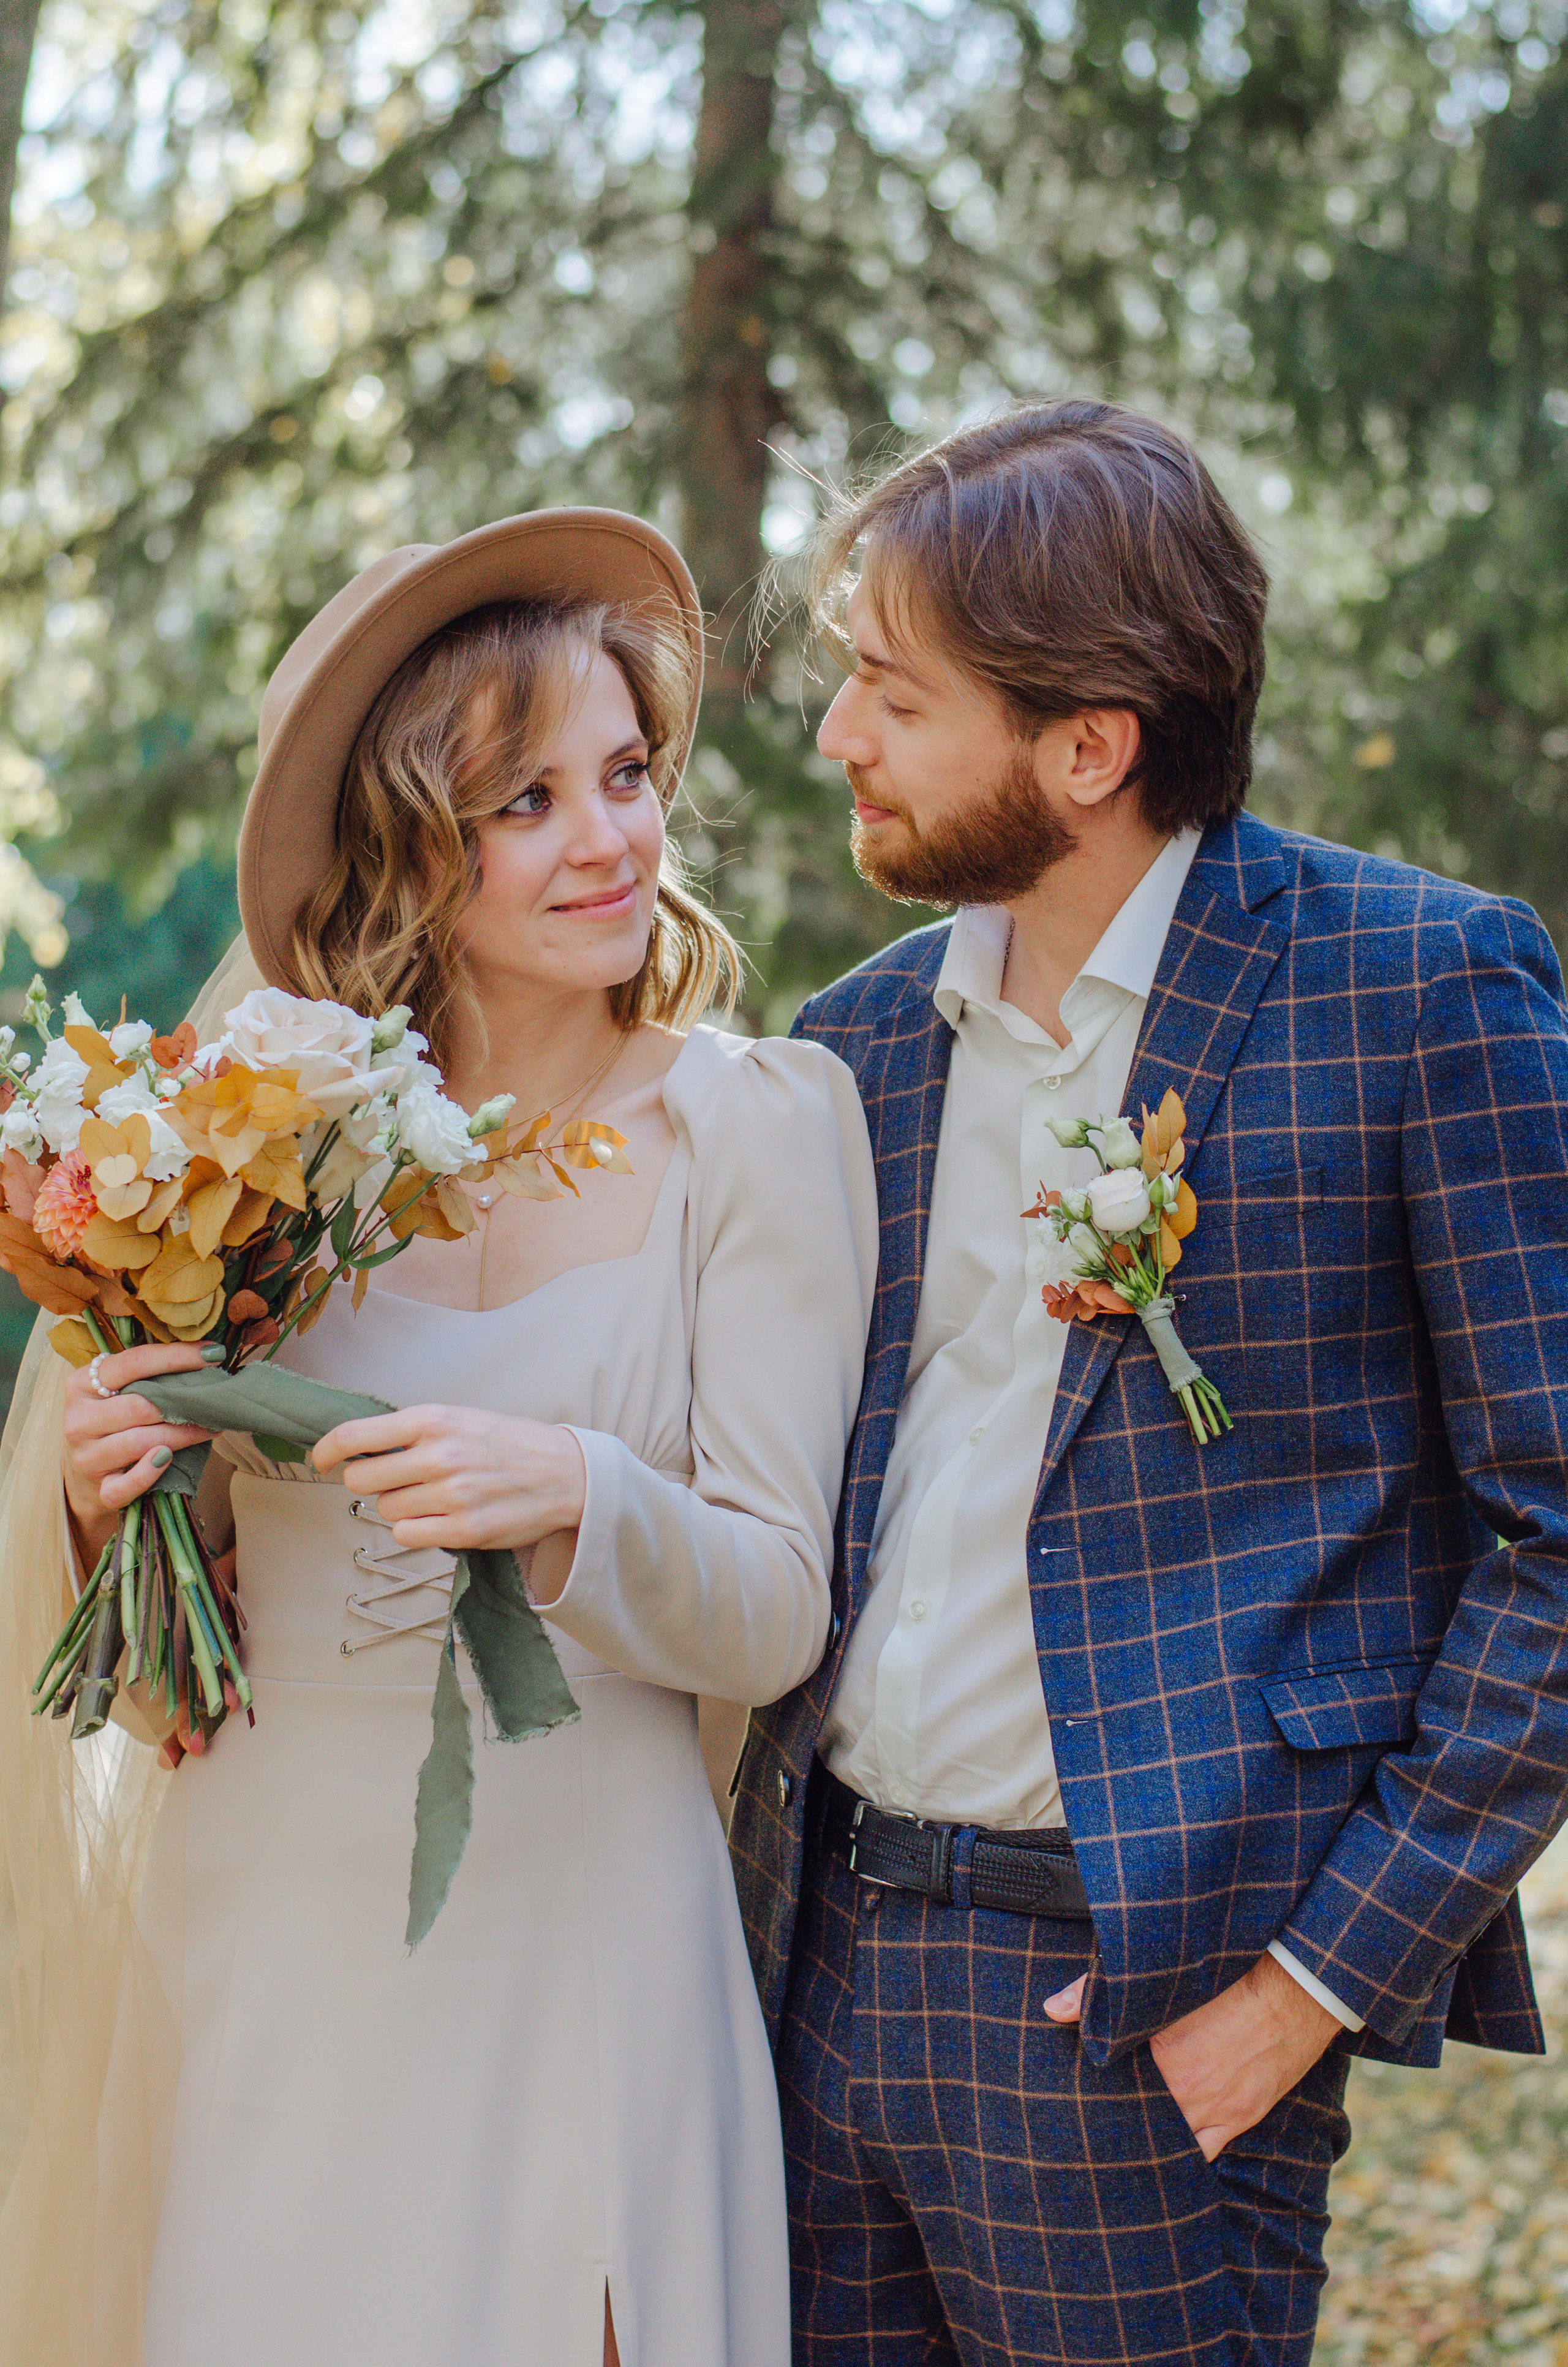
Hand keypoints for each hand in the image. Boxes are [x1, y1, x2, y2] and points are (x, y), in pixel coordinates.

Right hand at [63, 1340, 216, 1565]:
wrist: (85, 1479)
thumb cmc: (112, 1424)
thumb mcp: (116, 1393)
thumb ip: (146, 1376)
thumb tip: (205, 1355)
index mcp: (81, 1385)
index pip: (133, 1362)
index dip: (177, 1356)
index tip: (213, 1353)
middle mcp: (78, 1420)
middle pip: (140, 1405)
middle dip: (184, 1402)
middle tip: (215, 1400)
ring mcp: (86, 1457)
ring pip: (140, 1441)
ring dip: (182, 1435)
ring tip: (209, 1427)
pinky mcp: (99, 1489)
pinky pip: (128, 1484)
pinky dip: (150, 1472)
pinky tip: (168, 1459)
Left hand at [311, 1404, 587, 1570]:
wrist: (566, 1474)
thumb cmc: (509, 1444)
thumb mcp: (460, 1419)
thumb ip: (413, 1432)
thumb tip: (359, 1449)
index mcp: (433, 1420)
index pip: (356, 1436)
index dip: (327, 1450)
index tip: (320, 1459)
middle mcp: (438, 1455)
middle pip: (362, 1479)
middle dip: (370, 1482)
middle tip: (396, 1480)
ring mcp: (451, 1495)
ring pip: (386, 1510)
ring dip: (400, 1507)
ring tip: (434, 1497)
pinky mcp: (464, 1530)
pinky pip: (407, 1535)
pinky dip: (416, 1530)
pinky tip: (440, 1518)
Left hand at [1043, 1950, 1340, 2160]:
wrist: (1296, 1988)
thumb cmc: (1229, 1974)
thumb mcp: (1165, 1977)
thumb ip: (1100, 1991)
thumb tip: (1052, 2009)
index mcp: (1162, 2055)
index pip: (1110, 2086)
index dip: (1086, 2097)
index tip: (1065, 2103)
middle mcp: (1186, 2092)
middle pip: (1135, 2122)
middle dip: (1112, 2127)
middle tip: (1081, 2136)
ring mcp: (1215, 2111)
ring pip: (1168, 2146)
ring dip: (1146, 2146)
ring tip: (1116, 2154)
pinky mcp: (1239, 2119)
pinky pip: (1204, 2155)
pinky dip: (1181, 2160)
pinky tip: (1163, 2164)